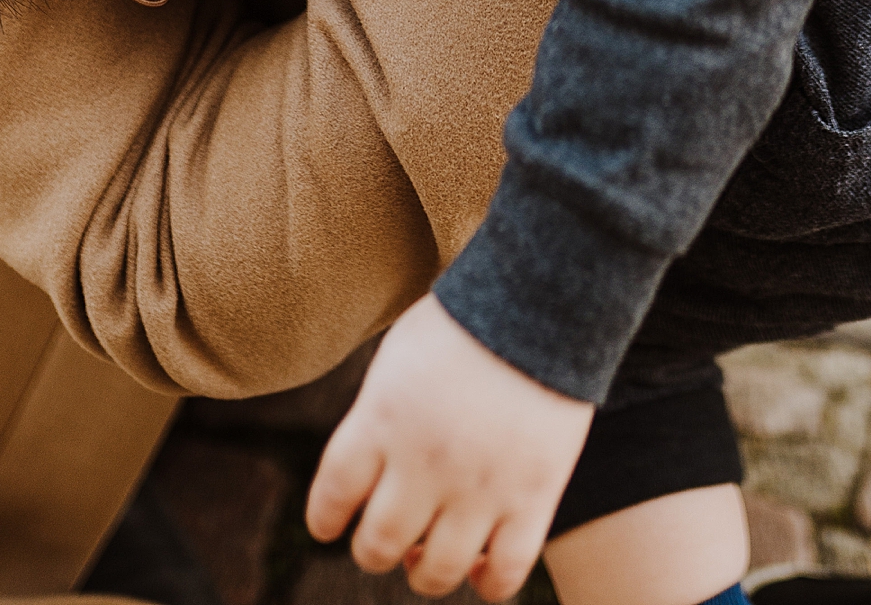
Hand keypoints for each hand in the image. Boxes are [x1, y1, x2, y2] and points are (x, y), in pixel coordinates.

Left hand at [306, 293, 593, 600]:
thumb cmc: (468, 318)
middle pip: (377, 545)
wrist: (545, 295)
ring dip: (425, 572)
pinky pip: (504, 574)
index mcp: (382, 418)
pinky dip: (488, 584)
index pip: (332, 497)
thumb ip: (376, 414)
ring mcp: (479, 484)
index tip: (331, 525)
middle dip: (375, 549)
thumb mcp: (400, 355)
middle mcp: (423, 460)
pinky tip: (482, 566)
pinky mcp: (533, 496)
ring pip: (436, 572)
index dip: (326, 519)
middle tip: (387, 537)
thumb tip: (364, 468)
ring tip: (429, 556)